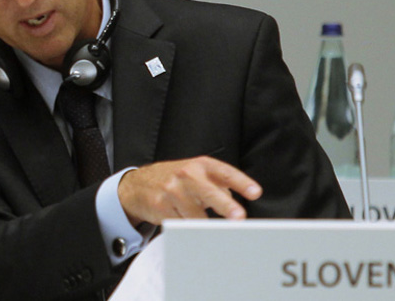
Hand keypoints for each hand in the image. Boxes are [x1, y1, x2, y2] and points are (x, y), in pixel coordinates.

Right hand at [117, 156, 261, 225]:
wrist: (139, 184)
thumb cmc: (176, 178)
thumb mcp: (197, 172)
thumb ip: (218, 183)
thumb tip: (234, 200)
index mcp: (201, 165)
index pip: (225, 173)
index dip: (241, 183)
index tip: (255, 192)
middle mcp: (187, 175)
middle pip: (210, 192)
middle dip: (226, 206)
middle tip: (239, 217)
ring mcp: (172, 191)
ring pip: (196, 215)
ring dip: (205, 224)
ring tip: (209, 227)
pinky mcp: (161, 207)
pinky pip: (181, 224)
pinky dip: (188, 228)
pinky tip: (187, 224)